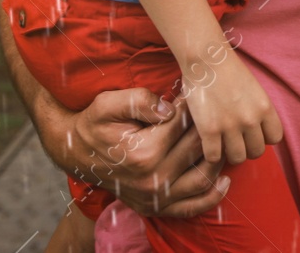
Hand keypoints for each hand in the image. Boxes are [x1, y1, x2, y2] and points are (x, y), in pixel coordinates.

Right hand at [54, 87, 229, 218]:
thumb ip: (140, 100)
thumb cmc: (94, 124)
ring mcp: (155, 197)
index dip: (193, 104)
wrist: (74, 153)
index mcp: (144, 153)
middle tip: (215, 111)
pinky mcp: (155, 207)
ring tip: (224, 139)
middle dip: (210, 127)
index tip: (197, 92)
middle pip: (198, 149)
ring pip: (203, 178)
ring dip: (218, 158)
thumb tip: (170, 108)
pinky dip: (212, 196)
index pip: (185, 124)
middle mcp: (153, 180)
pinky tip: (225, 179)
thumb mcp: (108, 103)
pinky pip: (192, 207)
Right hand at [179, 48, 283, 165]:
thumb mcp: (254, 88)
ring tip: (223, 144)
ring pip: (238, 158)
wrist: (206, 59)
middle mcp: (251, 119)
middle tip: (237, 140)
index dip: (264, 138)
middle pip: (257, 152)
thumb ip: (258, 109)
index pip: (275, 138)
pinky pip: (214, 157)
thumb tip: (258, 129)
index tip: (254, 133)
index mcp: (265, 107)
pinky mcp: (209, 131)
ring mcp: (230, 126)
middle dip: (247, 148)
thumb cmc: (229, 70)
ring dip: (230, 153)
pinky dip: (212, 154)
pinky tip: (209, 144)